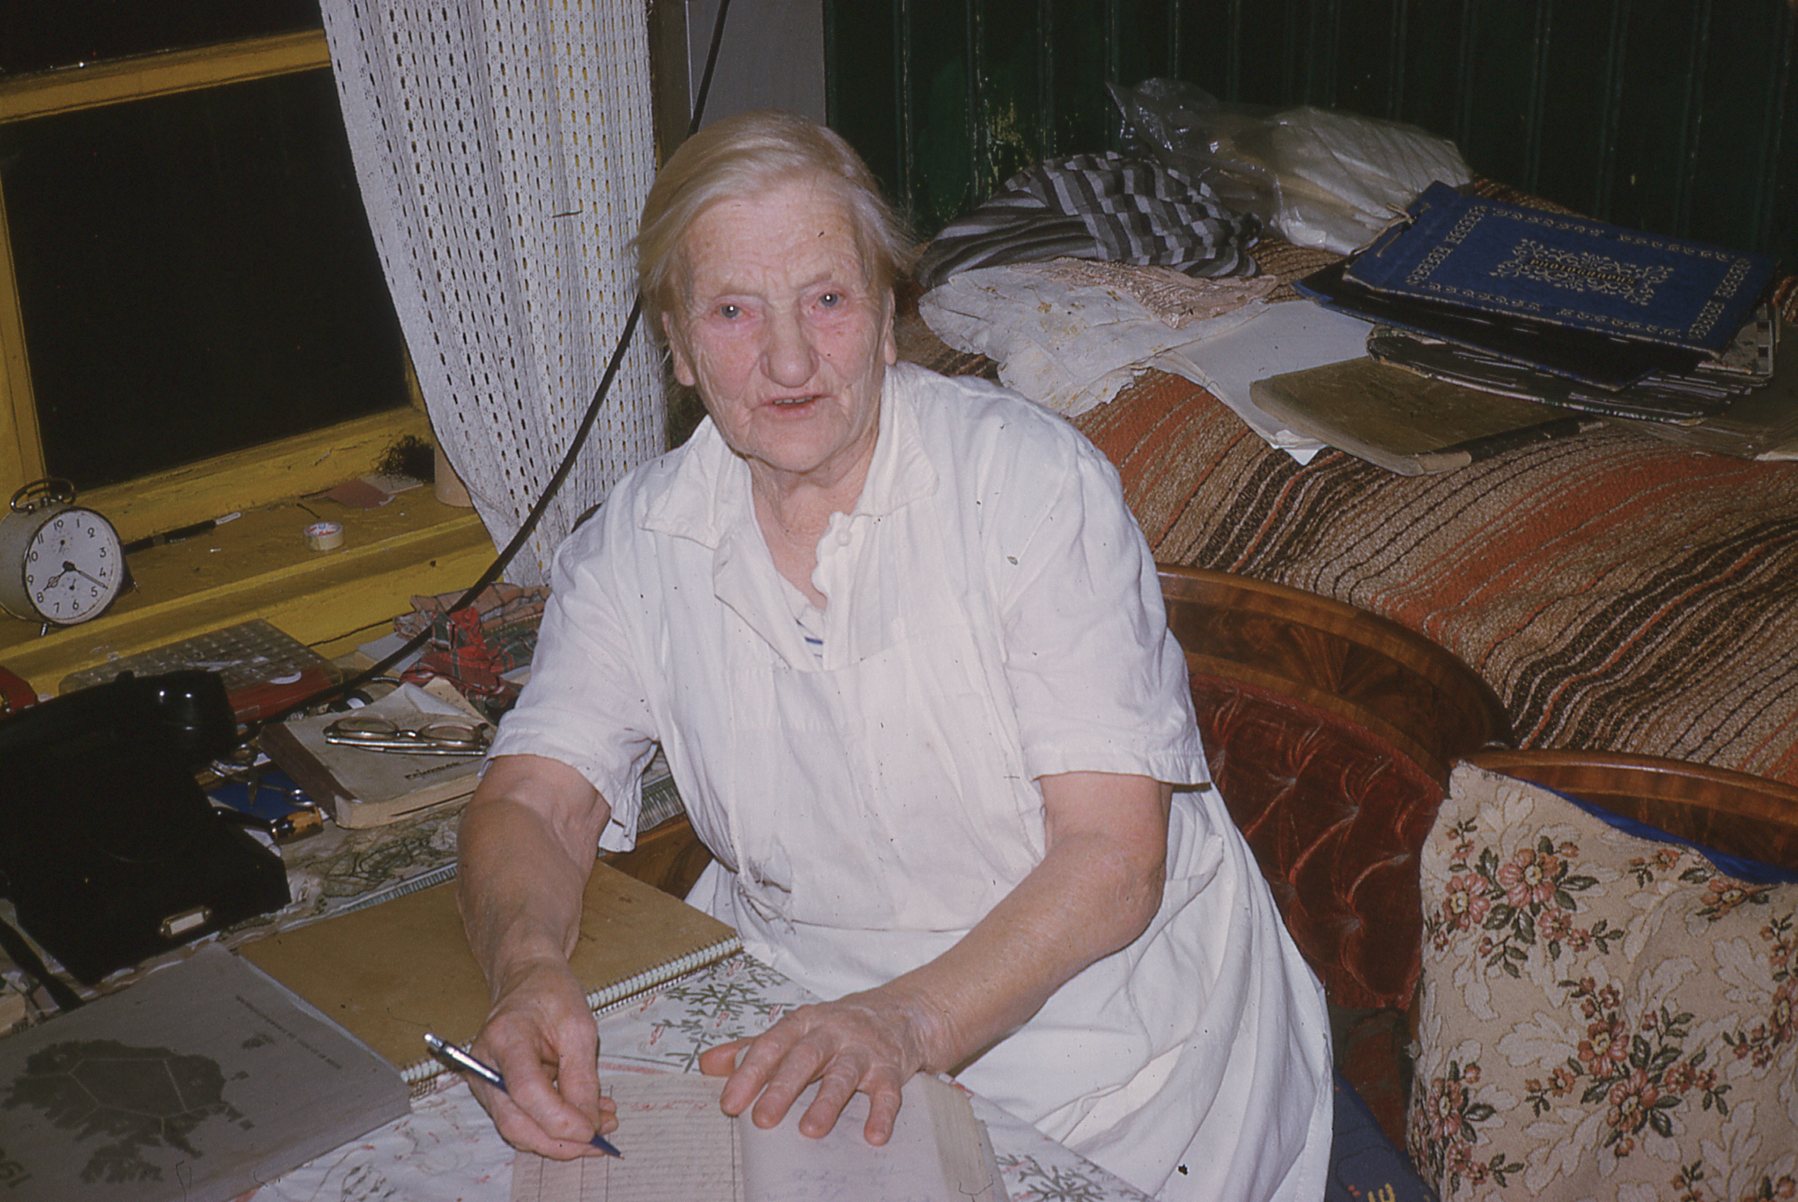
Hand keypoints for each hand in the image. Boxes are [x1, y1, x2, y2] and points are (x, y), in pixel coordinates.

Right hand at [469, 957, 616, 1158]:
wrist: (528, 981)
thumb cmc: (551, 995)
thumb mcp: (579, 1027)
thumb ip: (582, 1077)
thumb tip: (589, 1124)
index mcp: (505, 1037)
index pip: (525, 1090)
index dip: (559, 1119)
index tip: (592, 1129)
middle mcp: (484, 1065)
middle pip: (514, 1122)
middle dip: (560, 1141)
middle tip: (600, 1140)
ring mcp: (485, 1083)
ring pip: (518, 1130)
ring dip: (561, 1139)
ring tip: (601, 1125)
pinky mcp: (496, 1094)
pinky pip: (523, 1121)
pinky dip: (554, 1128)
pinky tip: (586, 1118)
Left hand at [697, 985, 947, 1144]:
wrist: (900, 1012)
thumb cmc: (836, 1028)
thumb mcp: (795, 1032)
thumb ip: (752, 1048)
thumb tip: (707, 1064)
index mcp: (803, 1023)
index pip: (771, 1045)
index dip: (749, 1073)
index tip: (730, 1103)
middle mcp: (833, 1033)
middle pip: (805, 1057)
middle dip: (783, 1088)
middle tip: (762, 1120)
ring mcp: (863, 1050)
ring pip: (844, 1074)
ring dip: (828, 1102)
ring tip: (810, 1130)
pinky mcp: (891, 1068)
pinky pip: (888, 1092)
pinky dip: (882, 1114)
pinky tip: (873, 1136)